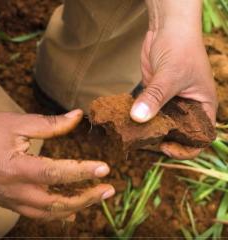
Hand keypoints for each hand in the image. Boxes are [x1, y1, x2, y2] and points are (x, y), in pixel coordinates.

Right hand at [0, 110, 114, 220]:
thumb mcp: (18, 123)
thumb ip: (50, 123)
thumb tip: (78, 116)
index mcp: (14, 168)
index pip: (55, 173)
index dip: (82, 171)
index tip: (104, 168)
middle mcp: (14, 190)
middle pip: (56, 202)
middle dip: (86, 198)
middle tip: (109, 189)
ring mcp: (12, 200)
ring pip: (49, 213)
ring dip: (77, 207)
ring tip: (98, 197)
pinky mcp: (11, 202)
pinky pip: (37, 214)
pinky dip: (58, 214)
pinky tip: (73, 211)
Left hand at [130, 29, 216, 158]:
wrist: (168, 29)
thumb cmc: (180, 47)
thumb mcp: (171, 74)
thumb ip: (155, 97)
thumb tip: (138, 117)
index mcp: (203, 106)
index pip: (200, 137)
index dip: (186, 149)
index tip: (166, 148)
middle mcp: (188, 107)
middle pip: (177, 133)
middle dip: (163, 140)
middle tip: (144, 143)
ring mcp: (170, 101)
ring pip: (161, 123)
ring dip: (149, 130)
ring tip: (134, 135)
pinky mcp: (155, 95)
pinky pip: (148, 111)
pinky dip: (140, 117)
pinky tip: (129, 121)